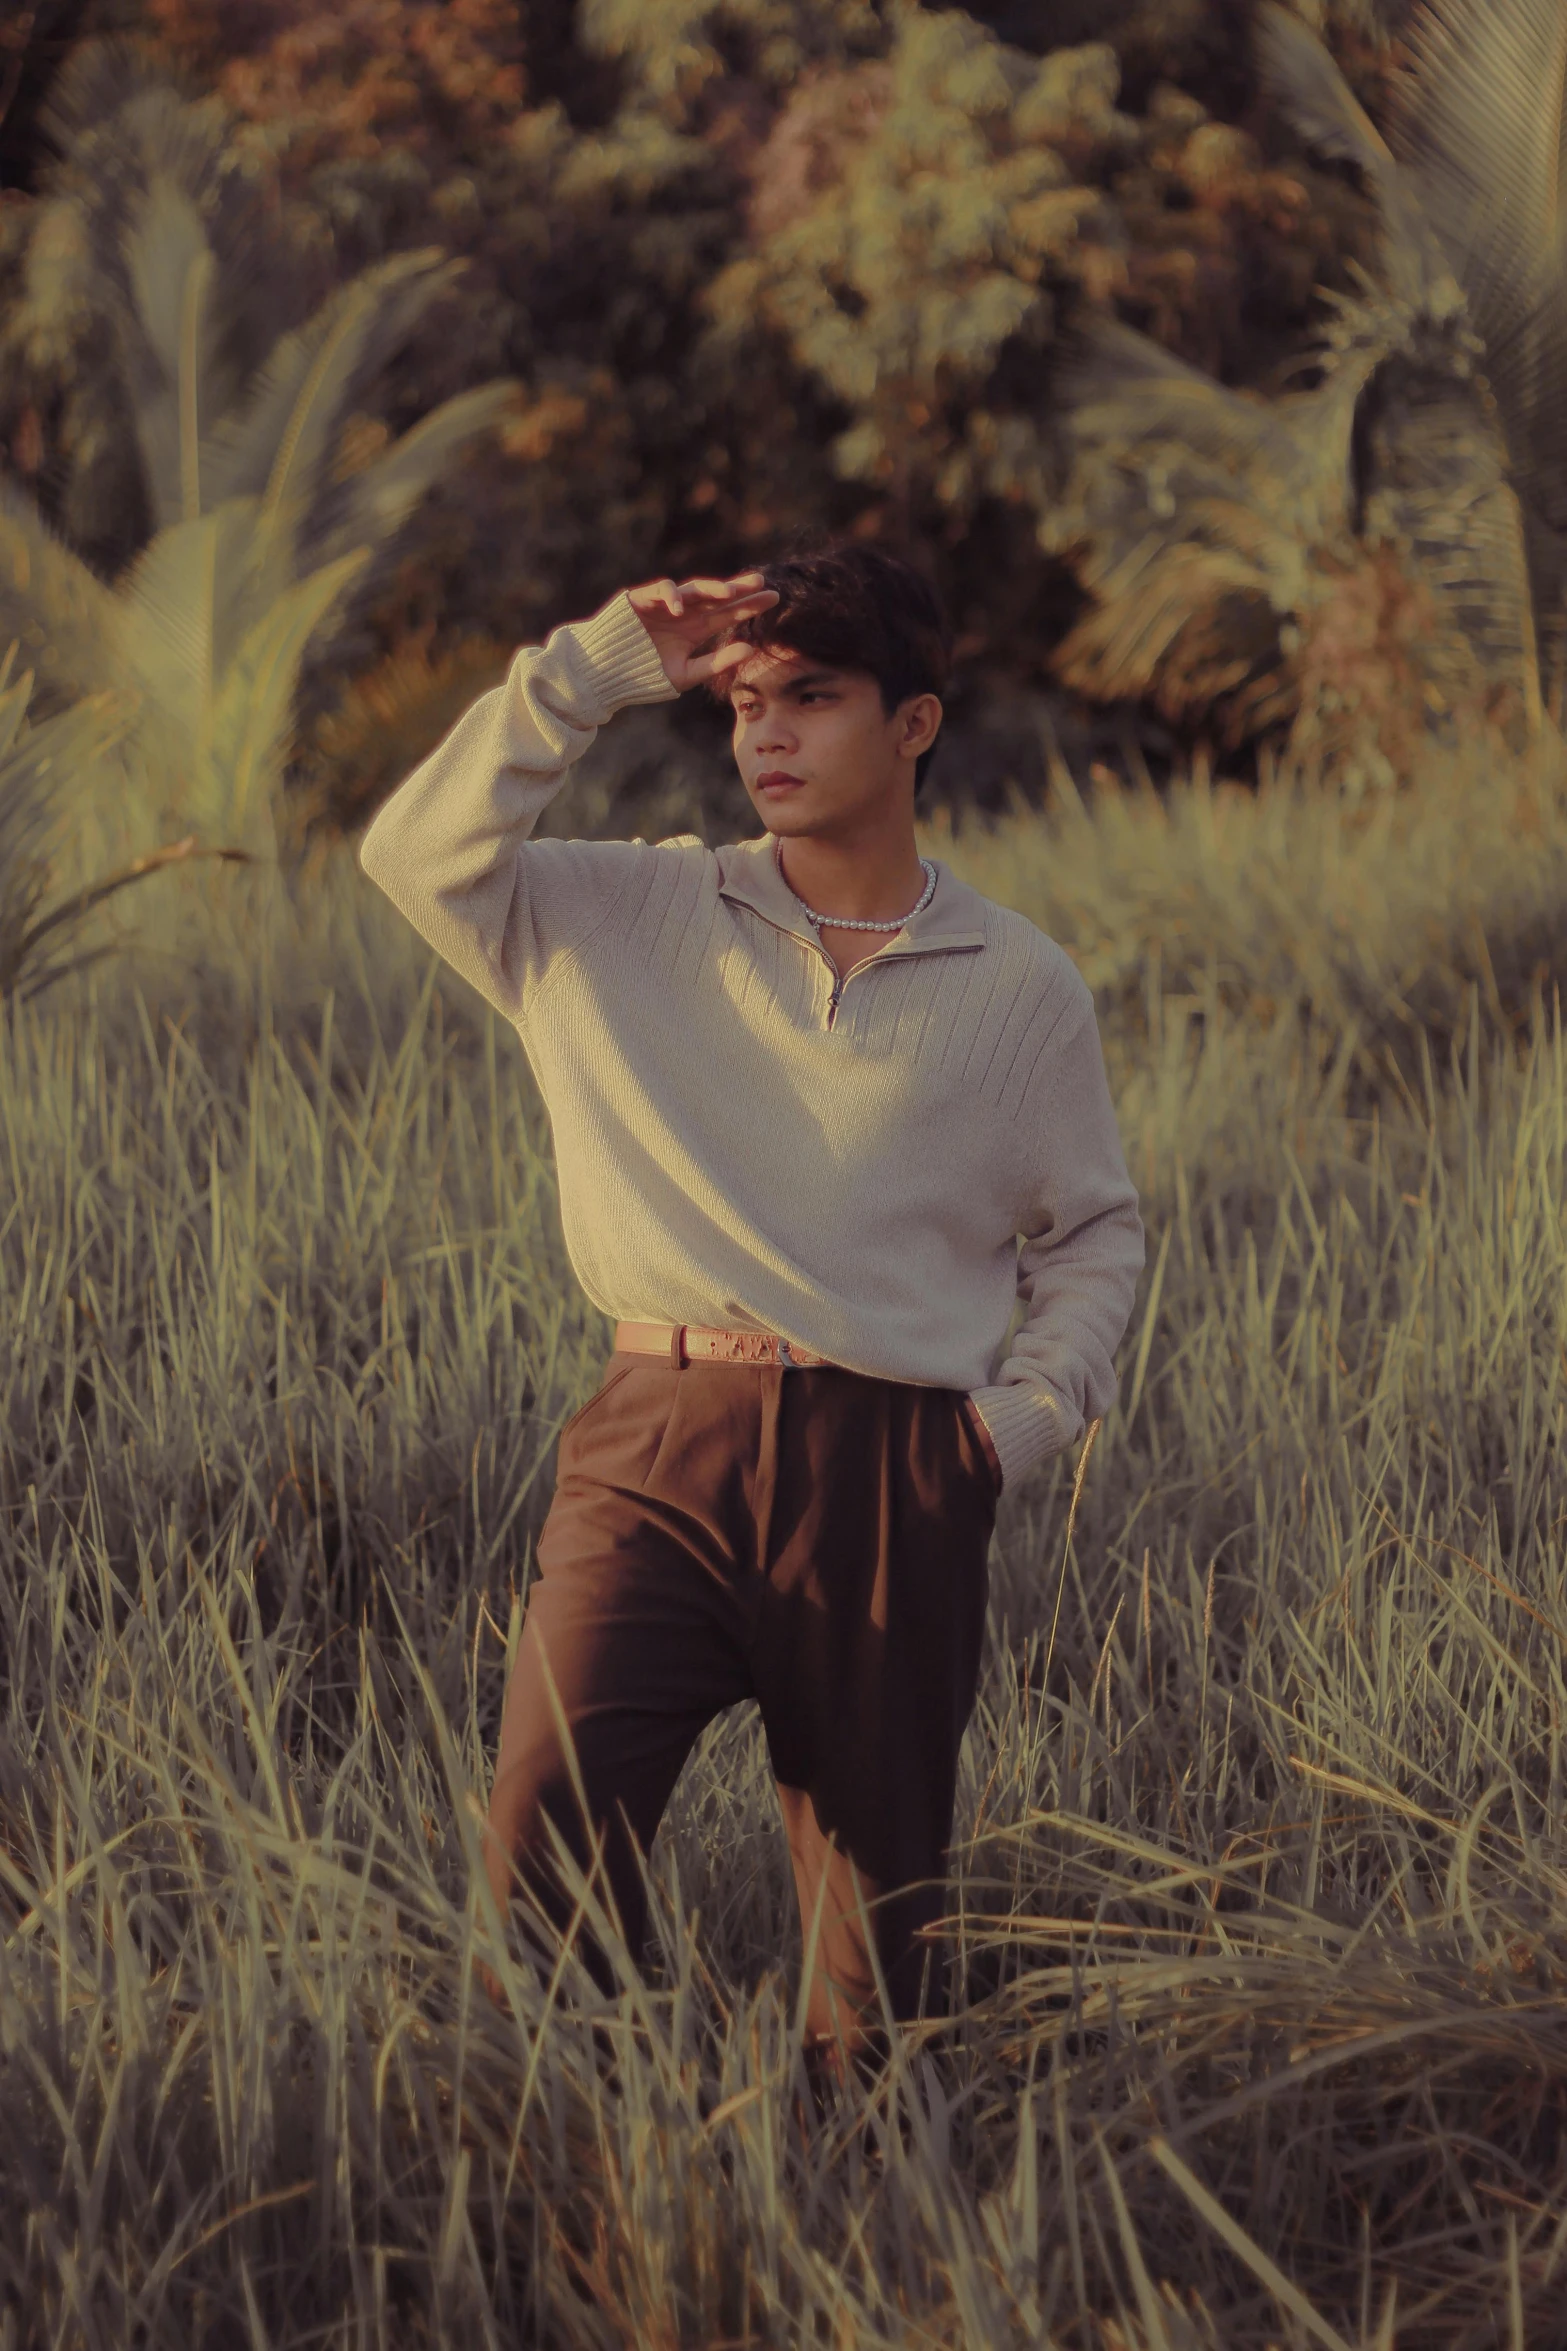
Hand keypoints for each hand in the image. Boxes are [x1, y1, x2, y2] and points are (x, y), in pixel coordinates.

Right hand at [626, 571, 779, 690]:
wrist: (603, 673)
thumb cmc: (643, 676)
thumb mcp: (684, 675)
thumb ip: (715, 663)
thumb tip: (750, 649)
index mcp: (695, 629)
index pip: (728, 613)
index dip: (750, 605)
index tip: (774, 597)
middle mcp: (684, 612)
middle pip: (716, 596)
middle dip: (738, 588)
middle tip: (761, 582)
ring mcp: (664, 604)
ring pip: (693, 588)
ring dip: (711, 588)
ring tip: (730, 592)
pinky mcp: (642, 598)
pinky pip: (661, 591)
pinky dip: (672, 596)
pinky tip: (680, 608)